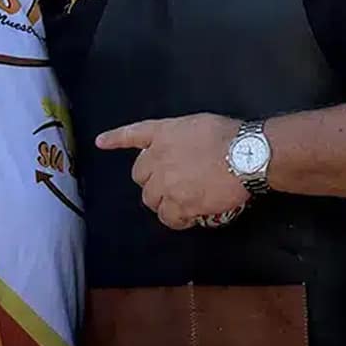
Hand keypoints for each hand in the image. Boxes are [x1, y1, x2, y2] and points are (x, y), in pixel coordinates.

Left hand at [96, 114, 248, 229]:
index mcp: (163, 133)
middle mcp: (158, 157)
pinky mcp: (179, 203)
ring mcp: (166, 182)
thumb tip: (183, 152)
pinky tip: (186, 219)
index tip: (101, 143)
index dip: (115, 139)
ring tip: (181, 203)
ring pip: (151, 199)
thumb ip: (180, 137)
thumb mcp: (196, 124)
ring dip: (163, 202)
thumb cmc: (228, 135)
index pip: (133, 135)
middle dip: (152, 181)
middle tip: (172, 185)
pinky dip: (176, 220)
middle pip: (140, 176)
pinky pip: (168, 217)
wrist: (245, 154)